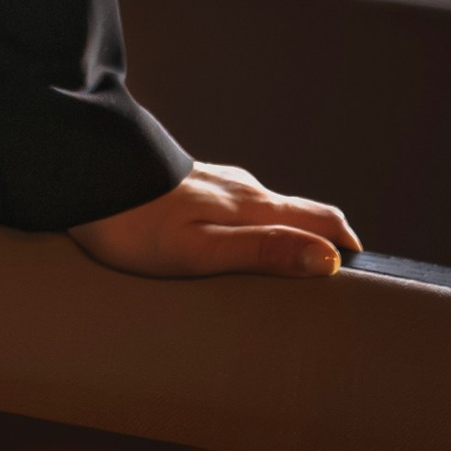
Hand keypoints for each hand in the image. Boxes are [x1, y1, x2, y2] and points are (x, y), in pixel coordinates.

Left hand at [69, 162, 358, 280]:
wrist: (85, 176)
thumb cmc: (138, 225)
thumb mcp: (203, 251)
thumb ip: (265, 253)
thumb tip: (328, 259)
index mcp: (252, 206)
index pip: (319, 219)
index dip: (345, 244)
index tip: (365, 272)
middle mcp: (240, 188)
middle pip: (299, 212)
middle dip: (325, 237)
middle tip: (339, 273)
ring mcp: (214, 183)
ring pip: (268, 207)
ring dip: (290, 230)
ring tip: (295, 261)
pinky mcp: (189, 184)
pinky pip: (238, 205)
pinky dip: (257, 223)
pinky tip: (238, 236)